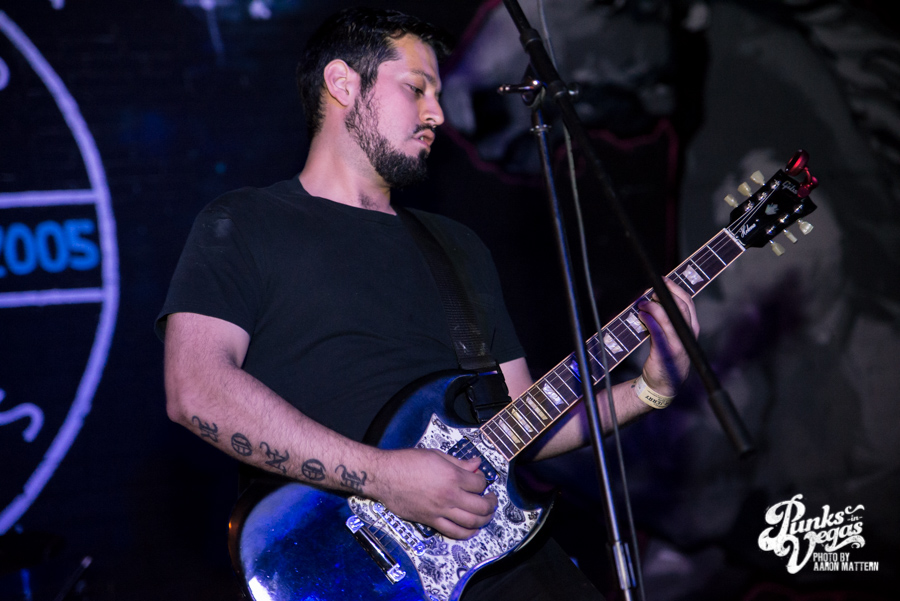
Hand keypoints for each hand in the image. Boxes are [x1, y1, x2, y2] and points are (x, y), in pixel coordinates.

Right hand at [371, 448, 497, 539]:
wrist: (385, 476)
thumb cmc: (406, 462)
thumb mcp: (436, 455)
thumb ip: (458, 462)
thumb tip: (475, 464)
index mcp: (452, 476)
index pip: (479, 483)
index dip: (484, 480)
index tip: (481, 478)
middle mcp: (449, 496)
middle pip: (481, 506)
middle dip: (491, 503)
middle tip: (491, 498)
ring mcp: (440, 511)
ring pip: (471, 522)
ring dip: (484, 519)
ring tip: (486, 514)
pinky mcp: (431, 521)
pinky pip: (454, 532)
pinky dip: (467, 533)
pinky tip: (473, 529)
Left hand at [636, 280, 699, 396]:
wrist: (663, 384)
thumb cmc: (666, 357)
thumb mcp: (672, 336)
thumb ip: (666, 320)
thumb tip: (651, 299)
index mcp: (691, 328)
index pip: (687, 302)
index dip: (675, 289)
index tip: (662, 280)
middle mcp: (687, 335)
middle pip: (680, 306)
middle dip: (664, 294)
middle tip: (649, 292)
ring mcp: (678, 344)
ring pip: (669, 316)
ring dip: (653, 306)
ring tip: (641, 303)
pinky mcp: (665, 352)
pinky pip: (658, 331)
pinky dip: (649, 320)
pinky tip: (641, 316)